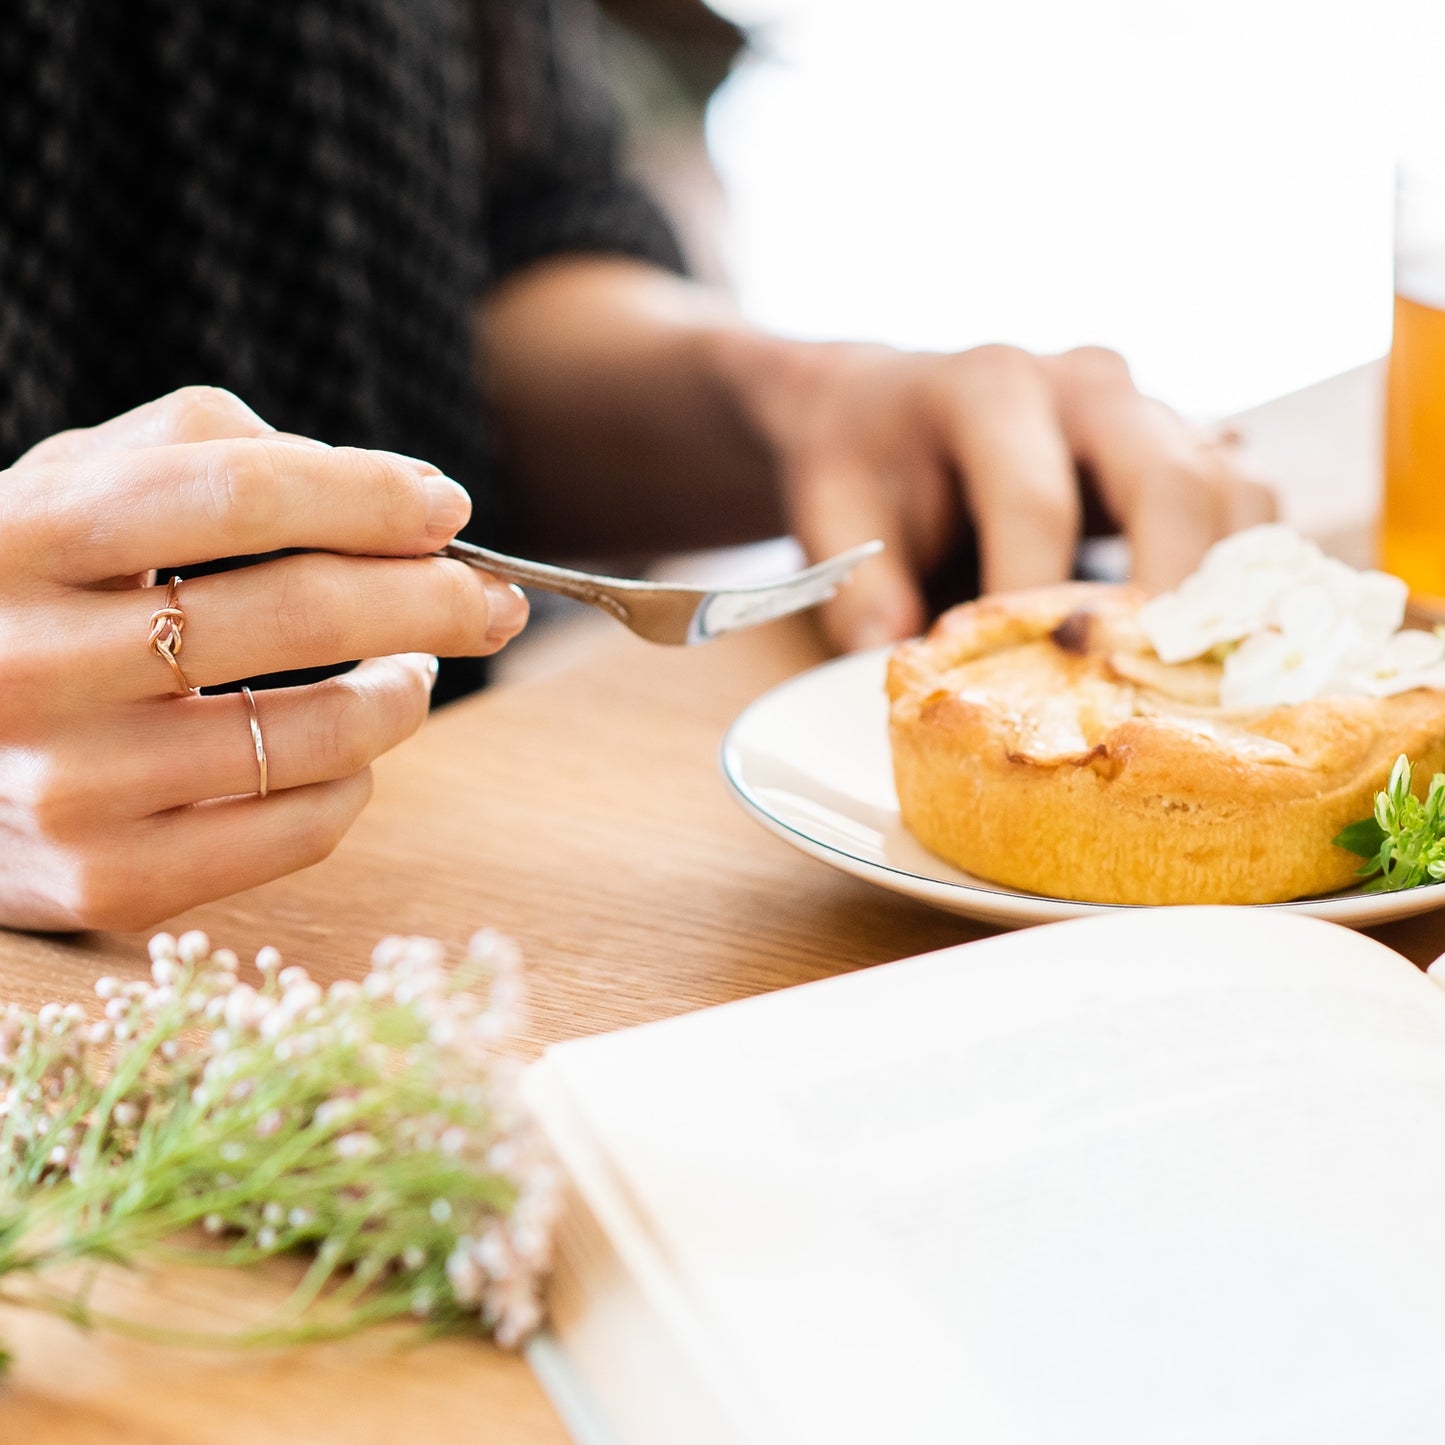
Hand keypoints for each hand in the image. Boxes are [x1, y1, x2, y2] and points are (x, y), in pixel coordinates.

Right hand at [0, 387, 526, 931]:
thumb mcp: (70, 490)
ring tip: (414, 668)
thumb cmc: (22, 599)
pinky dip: (358, 780)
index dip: (370, 497)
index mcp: (21, 536)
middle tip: (493, 600)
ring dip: (407, 693)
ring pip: (322, 733)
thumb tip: (390, 493)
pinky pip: (301, 828)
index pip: (239, 495)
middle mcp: (30, 664)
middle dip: (437, 598)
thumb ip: (206, 449)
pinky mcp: (107, 880)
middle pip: (301, 614)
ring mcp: (68, 788)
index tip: (447, 509)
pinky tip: (348, 749)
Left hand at [727, 339, 1275, 650]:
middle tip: (1148, 695)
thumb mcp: (830, 511)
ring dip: (1226, 593)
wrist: (888, 404)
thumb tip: (902, 663)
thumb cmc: (864, 463)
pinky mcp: (1184, 447)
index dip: (1038, 599)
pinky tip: (1213, 653)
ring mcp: (1148, 411)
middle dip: (1166, 599)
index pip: (1036, 501)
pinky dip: (1245, 581)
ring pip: (1232, 494)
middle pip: (1171, 483)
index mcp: (991, 388)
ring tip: (1194, 686)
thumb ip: (860, 589)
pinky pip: (1247, 510)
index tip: (1033, 687)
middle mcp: (1086, 385)